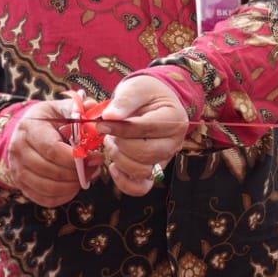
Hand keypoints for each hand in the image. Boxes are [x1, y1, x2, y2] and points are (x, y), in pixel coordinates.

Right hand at [3, 99, 88, 205]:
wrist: (30, 129)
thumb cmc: (53, 118)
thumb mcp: (65, 109)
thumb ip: (83, 110)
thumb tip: (98, 113)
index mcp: (30, 128)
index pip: (52, 149)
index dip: (76, 157)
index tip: (95, 157)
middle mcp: (18, 149)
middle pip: (49, 170)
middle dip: (77, 173)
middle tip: (95, 168)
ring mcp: (17, 168)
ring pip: (46, 187)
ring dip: (71, 186)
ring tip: (87, 176)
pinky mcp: (21, 184)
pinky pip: (42, 198)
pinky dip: (62, 197)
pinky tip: (74, 187)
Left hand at [96, 75, 188, 195]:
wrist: (152, 102)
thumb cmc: (145, 94)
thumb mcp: (136, 88)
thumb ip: (124, 101)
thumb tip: (109, 117)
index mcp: (175, 120)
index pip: (146, 129)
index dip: (120, 128)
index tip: (102, 122)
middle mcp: (175, 142)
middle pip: (145, 153)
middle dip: (120, 144)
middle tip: (110, 132)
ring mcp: (165, 159)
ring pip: (141, 171)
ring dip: (119, 158)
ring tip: (114, 143)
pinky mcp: (154, 171)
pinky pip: (141, 188)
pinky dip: (124, 182)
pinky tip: (113, 166)